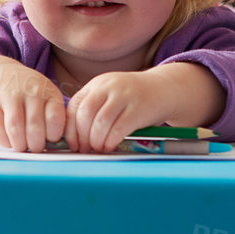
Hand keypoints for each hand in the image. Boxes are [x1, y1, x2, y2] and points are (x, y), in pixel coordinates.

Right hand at [0, 61, 66, 152]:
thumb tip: (58, 143)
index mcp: (48, 91)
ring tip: (22, 146)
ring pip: (15, 128)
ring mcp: (9, 96)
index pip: (54, 118)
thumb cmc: (29, 92)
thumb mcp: (47, 96)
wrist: (1, 74)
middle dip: (36, 145)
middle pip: (34, 126)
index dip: (53, 134)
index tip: (51, 139)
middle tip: (35, 148)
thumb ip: (54, 116)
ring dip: (19, 144)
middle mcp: (29, 92)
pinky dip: (4, 140)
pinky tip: (9, 141)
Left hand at [64, 69, 180, 153]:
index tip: (72, 144)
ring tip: (99, 148)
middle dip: (82, 137)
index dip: (70, 129)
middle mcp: (108, 87)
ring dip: (96, 141)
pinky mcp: (138, 108)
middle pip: (85, 114)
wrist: (164, 89)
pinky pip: (118, 129)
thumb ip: (93, 109)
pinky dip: (111, 141)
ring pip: (100, 123)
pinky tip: (111, 146)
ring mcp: (124, 96)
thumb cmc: (133, 98)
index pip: (74, 106)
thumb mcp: (110, 95)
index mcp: (97, 84)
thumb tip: (74, 137)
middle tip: (85, 149)